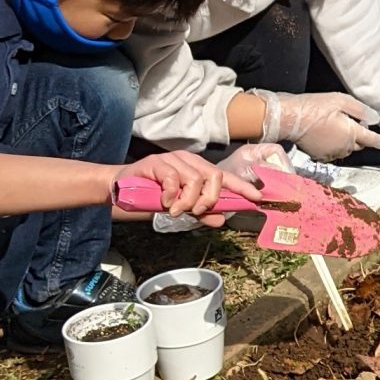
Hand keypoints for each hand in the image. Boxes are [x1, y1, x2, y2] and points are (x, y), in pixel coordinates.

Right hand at [110, 149, 232, 221]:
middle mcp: (189, 161)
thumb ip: (200, 212)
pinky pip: (172, 178)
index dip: (242, 187)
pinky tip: (164, 202)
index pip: (225, 177)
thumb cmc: (153, 195)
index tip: (257, 198)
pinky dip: (171, 195)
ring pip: (195, 179)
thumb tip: (221, 219)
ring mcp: (172, 160)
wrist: (122, 188)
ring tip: (174, 209)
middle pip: (214, 176)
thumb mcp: (180, 207)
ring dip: (187, 201)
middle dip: (209, 199)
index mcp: (198, 169)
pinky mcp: (156, 162)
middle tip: (195, 211)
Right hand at [255, 89, 379, 161]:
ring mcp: (331, 153)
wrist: (289, 119)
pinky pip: (334, 153)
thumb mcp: (340, 101)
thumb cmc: (314, 107)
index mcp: (351, 133)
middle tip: (353, 121)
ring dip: (348, 142)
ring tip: (338, 127)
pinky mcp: (320, 156)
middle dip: (361, 136)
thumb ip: (360, 110)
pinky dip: (335, 147)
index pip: (372, 139)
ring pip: (347, 149)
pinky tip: (327, 136)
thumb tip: (375, 119)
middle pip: (360, 144)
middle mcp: (344, 146)